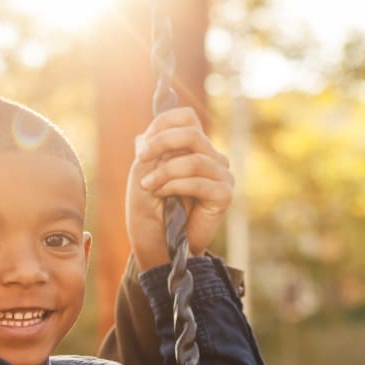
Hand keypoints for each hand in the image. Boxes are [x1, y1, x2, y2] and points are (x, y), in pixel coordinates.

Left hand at [126, 107, 233, 270]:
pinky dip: (175, 186)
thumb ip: (150, 152)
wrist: (158, 246)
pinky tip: (161, 195)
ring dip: (165, 171)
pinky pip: (200, 182)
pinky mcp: (224, 195)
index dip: (163, 124)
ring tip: (148, 186)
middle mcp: (211, 159)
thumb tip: (151, 132)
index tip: (142, 145)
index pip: (187, 118)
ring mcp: (221, 176)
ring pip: (195, 160)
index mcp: (193, 149)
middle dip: (162, 143)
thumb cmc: (149, 212)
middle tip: (141, 158)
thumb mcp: (143, 175)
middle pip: (192, 133)